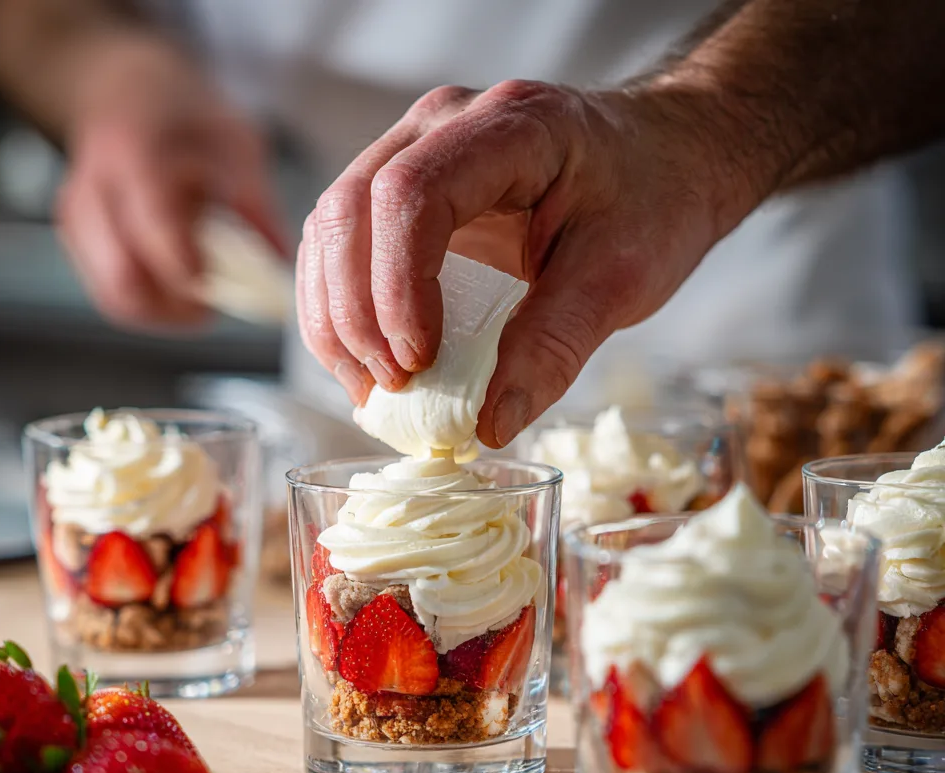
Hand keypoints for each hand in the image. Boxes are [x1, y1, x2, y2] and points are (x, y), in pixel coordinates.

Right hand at [57, 38, 288, 328]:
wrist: (125, 96)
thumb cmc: (186, 119)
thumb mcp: (236, 142)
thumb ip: (254, 203)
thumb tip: (276, 264)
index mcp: (134, 153)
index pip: (154, 228)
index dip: (192, 270)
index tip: (226, 283)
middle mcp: (93, 189)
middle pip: (126, 281)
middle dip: (180, 305)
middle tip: (218, 299)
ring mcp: (77, 219)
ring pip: (118, 299)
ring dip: (167, 311)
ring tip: (202, 290)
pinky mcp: (78, 243)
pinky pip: (113, 296)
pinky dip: (152, 305)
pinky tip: (179, 287)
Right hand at [296, 80, 760, 442]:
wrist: (663, 161)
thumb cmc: (652, 203)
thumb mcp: (620, 279)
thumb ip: (553, 348)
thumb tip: (489, 425)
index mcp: (507, 129)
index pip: (411, 195)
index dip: (398, 288)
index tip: (419, 363)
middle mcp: (441, 126)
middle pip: (349, 210)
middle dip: (356, 314)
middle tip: (392, 389)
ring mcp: (413, 153)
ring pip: (330, 229)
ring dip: (336, 319)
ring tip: (374, 389)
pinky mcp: (403, 194)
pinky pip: (343, 246)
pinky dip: (342, 312)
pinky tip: (368, 363)